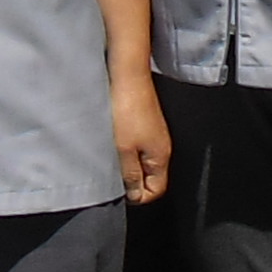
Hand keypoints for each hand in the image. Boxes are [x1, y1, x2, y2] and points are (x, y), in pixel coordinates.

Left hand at [111, 70, 172, 205]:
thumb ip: (130, 175)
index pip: (156, 190)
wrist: (128, 75)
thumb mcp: (123, 150)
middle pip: (149, 177)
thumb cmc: (126, 110)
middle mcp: (161, 147)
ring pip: (141, 161)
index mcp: (160, 156)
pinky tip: (113, 141)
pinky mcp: (144, 124)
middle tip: (111, 172)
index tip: (120, 191)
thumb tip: (135, 195)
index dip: (138, 196)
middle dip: (131, 180)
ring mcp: (153, 134)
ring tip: (110, 154)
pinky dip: (125, 148)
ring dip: (126, 163)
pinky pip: (137, 146)